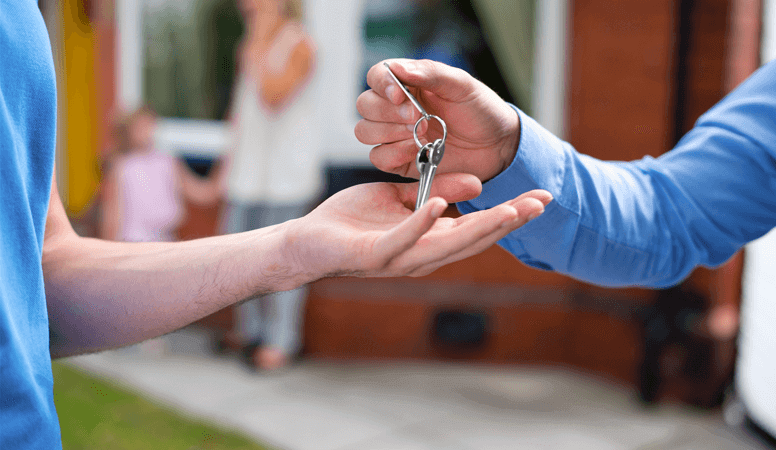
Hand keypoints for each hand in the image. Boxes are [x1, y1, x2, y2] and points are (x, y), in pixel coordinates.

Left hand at [286, 173, 551, 278]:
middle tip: (541, 202)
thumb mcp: (400, 198)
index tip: (541, 196)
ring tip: (508, 209)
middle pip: (474, 239)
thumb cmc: (353, 221)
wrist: (308, 242)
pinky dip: (421, 223)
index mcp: (431, 239)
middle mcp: (423, 255)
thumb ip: (436, 191)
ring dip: (479, 227)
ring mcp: (400, 259)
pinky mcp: (375, 256)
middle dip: (509, 222)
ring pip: (447, 245)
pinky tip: (439, 205)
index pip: (479, 226)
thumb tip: (476, 184)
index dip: (511, 214)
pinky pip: (402, 239)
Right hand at [355, 59, 519, 181]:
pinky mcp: (399, 160)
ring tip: (422, 133)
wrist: (497, 146)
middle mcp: (396, 108)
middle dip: (388, 112)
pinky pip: (378, 158)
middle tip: (418, 117)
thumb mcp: (461, 85)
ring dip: (389, 132)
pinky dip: (393, 153)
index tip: (401, 95)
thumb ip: (430, 73)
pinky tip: (416, 150)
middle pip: (365, 105)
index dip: (382, 85)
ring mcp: (395, 135)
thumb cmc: (480, 110)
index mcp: (408, 83)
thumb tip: (397, 67)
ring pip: (364, 131)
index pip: (376, 76)